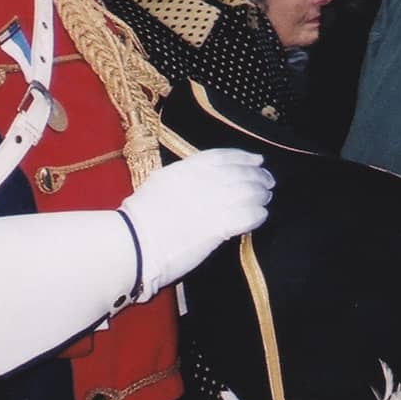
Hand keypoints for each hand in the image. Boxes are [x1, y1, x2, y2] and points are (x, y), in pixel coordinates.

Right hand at [118, 150, 273, 298]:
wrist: (132, 243)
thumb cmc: (137, 221)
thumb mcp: (159, 186)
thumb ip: (184, 180)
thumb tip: (203, 183)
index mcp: (186, 168)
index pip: (223, 156)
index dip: (244, 157)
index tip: (257, 160)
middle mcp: (204, 180)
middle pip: (242, 173)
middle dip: (259, 177)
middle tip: (268, 183)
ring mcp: (214, 201)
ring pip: (251, 192)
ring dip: (261, 196)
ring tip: (265, 200)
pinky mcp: (220, 224)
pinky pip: (250, 215)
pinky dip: (258, 215)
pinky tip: (260, 217)